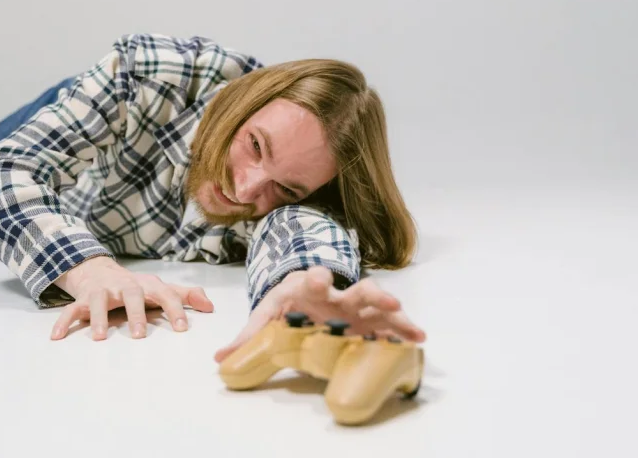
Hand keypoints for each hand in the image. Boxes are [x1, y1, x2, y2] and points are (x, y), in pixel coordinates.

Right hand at [50, 256, 213, 340]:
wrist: (97, 270)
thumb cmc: (134, 286)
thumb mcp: (159, 288)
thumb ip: (184, 296)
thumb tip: (211, 306)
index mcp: (146, 286)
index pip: (165, 294)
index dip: (175, 309)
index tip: (183, 329)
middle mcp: (124, 286)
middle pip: (131, 295)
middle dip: (135, 313)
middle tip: (139, 335)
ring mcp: (102, 292)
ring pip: (98, 302)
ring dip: (98, 318)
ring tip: (99, 338)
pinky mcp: (82, 300)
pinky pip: (71, 310)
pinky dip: (63, 322)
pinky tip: (57, 337)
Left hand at [213, 266, 424, 361]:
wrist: (305, 290)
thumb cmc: (287, 302)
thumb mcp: (266, 315)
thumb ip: (248, 336)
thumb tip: (220, 359)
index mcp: (310, 288)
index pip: (314, 278)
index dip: (317, 277)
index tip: (320, 278)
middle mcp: (338, 295)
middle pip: (357, 289)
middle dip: (372, 294)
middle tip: (387, 301)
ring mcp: (357, 307)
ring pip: (379, 305)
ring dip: (395, 314)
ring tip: (412, 326)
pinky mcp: (369, 321)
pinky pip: (389, 325)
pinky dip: (404, 330)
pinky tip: (418, 338)